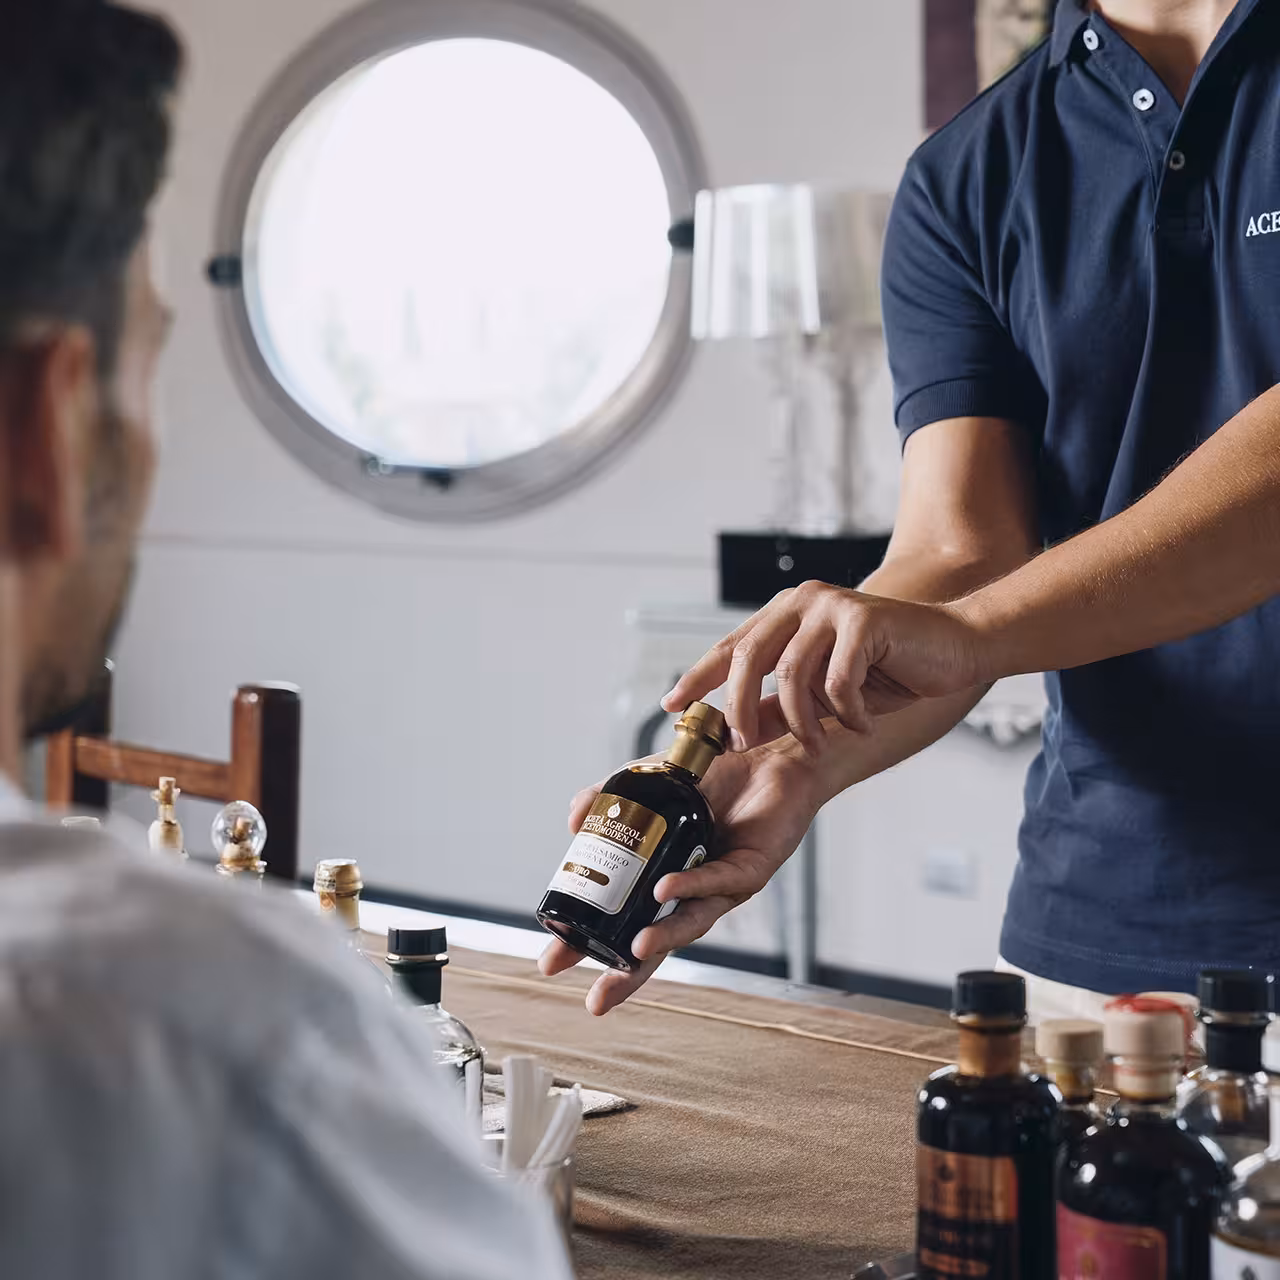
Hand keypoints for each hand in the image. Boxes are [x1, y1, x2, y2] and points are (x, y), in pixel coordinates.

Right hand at [539, 740, 823, 1014]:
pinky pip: (718, 880)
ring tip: (635, 949)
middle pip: (656, 944)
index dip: (591, 947)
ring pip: (691, 922)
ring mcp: (723, 885)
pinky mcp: (752, 868)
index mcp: (666, 878)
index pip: (623, 923)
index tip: (552, 965)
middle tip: (596, 997)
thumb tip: (572, 824)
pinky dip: (691, 885)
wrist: (769, 753)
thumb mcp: (650, 782)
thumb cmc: (715, 775)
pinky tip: (666, 888)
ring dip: (663, 937)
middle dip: (625, 973)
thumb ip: (609, 797)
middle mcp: (693, 892)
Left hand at [662, 581, 985, 750]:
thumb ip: (779, 705)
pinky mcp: (864, 618)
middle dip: (740, 709)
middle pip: (749, 658)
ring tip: (822, 743)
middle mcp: (802, 602)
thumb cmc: (888, 668)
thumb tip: (736, 731)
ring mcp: (832, 606)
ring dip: (803, 721)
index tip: (670, 707)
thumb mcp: (823, 693)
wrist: (954, 646)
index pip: (730, 646)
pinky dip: (847, 712)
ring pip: (792, 674)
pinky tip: (863, 722)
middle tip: (743, 747)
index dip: (697, 676)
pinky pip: (838, 680)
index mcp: (785, 614)